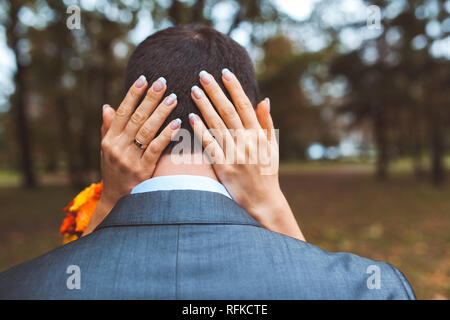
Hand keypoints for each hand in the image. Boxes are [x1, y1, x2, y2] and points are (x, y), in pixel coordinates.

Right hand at [83, 75, 180, 235]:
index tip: (144, 79)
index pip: (122, 112)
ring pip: (147, 130)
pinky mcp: (143, 170)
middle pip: (136, 118)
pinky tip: (177, 123)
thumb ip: (108, 129)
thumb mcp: (107, 151)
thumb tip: (107, 106)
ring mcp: (130, 159)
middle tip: (162, 81)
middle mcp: (118, 147)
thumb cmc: (115, 173)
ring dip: (160, 112)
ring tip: (173, 97)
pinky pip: (156, 148)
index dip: (133, 94)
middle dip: (150, 98)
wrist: (118, 202)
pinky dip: (166, 134)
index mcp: (109, 140)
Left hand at [188, 69, 304, 240]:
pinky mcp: (223, 167)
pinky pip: (209, 145)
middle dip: (215, 91)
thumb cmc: (267, 173)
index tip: (224, 72)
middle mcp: (246, 141)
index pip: (244, 105)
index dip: (234, 88)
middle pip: (228, 111)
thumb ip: (266, 123)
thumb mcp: (272, 147)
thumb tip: (264, 99)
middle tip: (202, 74)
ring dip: (205, 105)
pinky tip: (190, 116)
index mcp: (258, 135)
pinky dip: (200, 130)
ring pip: (217, 124)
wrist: (262, 201)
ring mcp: (234, 154)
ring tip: (193, 89)